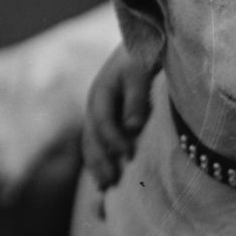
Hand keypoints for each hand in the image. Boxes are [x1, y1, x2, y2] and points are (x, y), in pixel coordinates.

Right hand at [81, 44, 152, 188]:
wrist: (142, 46)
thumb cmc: (143, 57)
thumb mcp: (141, 73)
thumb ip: (137, 99)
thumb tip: (133, 128)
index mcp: (101, 94)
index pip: (103, 122)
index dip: (113, 140)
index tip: (128, 155)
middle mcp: (95, 108)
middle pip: (92, 139)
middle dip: (100, 162)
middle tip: (110, 184)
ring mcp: (99, 117)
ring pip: (91, 146)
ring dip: (97, 167)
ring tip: (105, 189)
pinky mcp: (107, 124)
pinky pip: (99, 147)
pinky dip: (101, 164)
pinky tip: (107, 182)